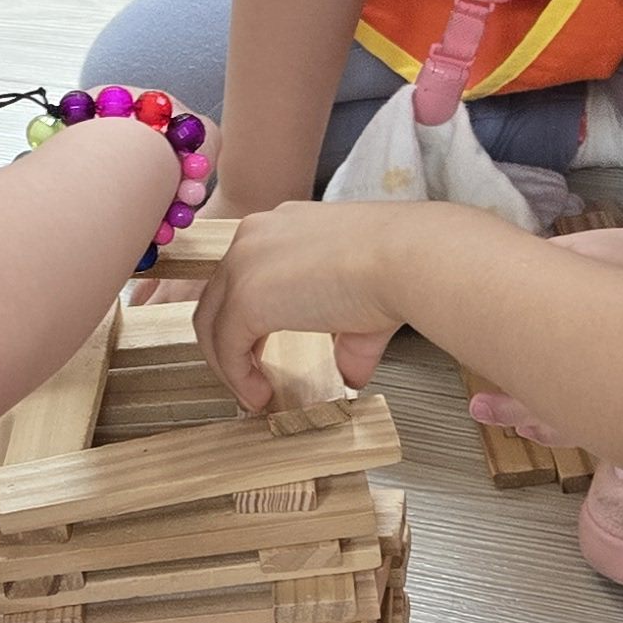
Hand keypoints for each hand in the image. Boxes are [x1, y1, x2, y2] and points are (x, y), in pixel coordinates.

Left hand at [193, 197, 449, 409]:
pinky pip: (226, 348)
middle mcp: (253, 237)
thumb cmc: (398, 268)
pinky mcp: (246, 298)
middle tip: (250, 379)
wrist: (409, 260)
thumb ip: (345, 339)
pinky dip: (238, 378)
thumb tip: (351, 375)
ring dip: (230, 366)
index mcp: (280, 227)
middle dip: (229, 344)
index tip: (258, 354)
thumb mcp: (361, 303)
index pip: (242, 276)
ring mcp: (244, 265)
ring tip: (255, 394)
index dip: (245, 320)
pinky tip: (260, 396)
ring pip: (212, 323)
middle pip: (217, 298)